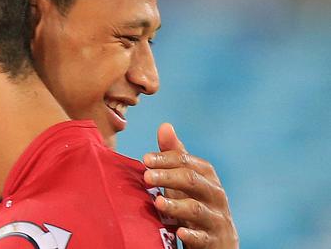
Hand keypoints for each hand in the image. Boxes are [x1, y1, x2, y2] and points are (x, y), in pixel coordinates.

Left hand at [143, 123, 238, 247]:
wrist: (217, 243)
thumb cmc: (196, 205)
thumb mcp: (185, 181)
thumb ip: (175, 156)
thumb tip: (165, 126)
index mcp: (207, 177)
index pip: (187, 162)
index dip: (166, 159)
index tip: (145, 159)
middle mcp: (215, 195)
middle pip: (192, 181)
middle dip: (168, 177)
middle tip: (146, 176)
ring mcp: (216, 219)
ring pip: (197, 209)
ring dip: (176, 205)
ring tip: (158, 202)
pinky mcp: (214, 242)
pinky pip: (203, 237)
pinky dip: (192, 234)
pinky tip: (180, 231)